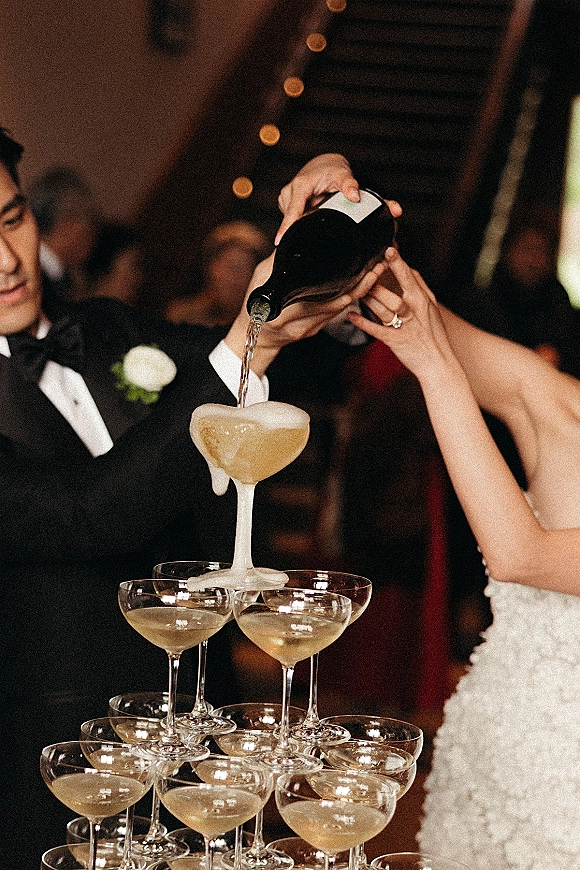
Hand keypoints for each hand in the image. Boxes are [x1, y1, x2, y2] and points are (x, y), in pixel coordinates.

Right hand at [225, 254, 386, 375]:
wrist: (254, 336)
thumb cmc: (254, 305)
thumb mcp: (262, 278)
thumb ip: (278, 261)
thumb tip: (295, 235)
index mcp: (289, 312)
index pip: (329, 300)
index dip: (350, 286)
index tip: (366, 270)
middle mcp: (304, 323)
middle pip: (342, 303)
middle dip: (364, 285)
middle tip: (380, 266)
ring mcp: (313, 328)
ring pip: (343, 308)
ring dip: (361, 290)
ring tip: (376, 271)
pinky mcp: (317, 329)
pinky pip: (337, 312)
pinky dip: (349, 297)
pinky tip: (360, 284)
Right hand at [275, 153, 401, 243]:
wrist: (323, 164)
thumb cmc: (331, 170)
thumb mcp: (343, 175)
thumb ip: (349, 185)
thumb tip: (354, 197)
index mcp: (300, 186)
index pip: (293, 211)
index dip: (286, 227)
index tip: (280, 240)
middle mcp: (289, 191)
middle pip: (292, 218)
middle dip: (303, 225)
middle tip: (320, 219)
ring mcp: (285, 198)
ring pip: (292, 219)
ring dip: (304, 220)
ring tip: (317, 209)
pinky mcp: (285, 203)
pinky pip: (292, 217)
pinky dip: (301, 218)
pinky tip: (311, 211)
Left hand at [348, 247, 449, 380]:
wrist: (438, 363)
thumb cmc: (434, 335)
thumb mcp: (432, 308)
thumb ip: (421, 287)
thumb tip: (411, 269)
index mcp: (422, 300)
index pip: (408, 278)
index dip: (398, 264)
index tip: (388, 250)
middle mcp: (413, 312)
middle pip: (393, 294)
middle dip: (377, 284)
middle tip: (364, 273)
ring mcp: (404, 327)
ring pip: (383, 310)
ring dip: (368, 300)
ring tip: (355, 291)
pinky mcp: (395, 341)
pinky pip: (376, 330)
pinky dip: (363, 323)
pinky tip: (351, 316)